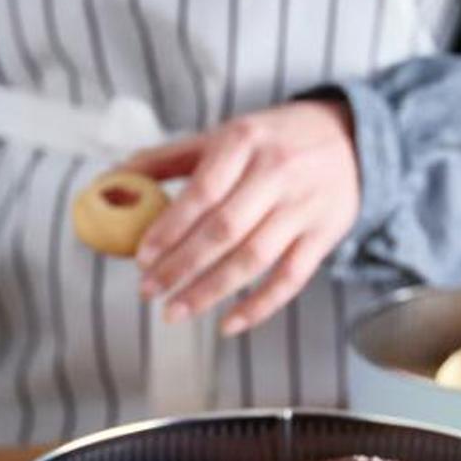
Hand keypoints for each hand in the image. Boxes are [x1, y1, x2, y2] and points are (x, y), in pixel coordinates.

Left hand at [127, 99, 359, 334]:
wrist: (349, 139)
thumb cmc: (271, 140)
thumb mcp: (224, 135)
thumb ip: (168, 158)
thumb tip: (111, 181)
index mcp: (244, 141)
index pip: (203, 191)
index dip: (170, 228)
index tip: (142, 259)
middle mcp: (277, 172)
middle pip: (224, 230)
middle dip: (182, 267)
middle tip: (149, 293)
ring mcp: (303, 207)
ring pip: (253, 259)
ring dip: (211, 292)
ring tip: (175, 312)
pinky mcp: (324, 235)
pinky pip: (290, 279)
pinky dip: (259, 307)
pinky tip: (228, 325)